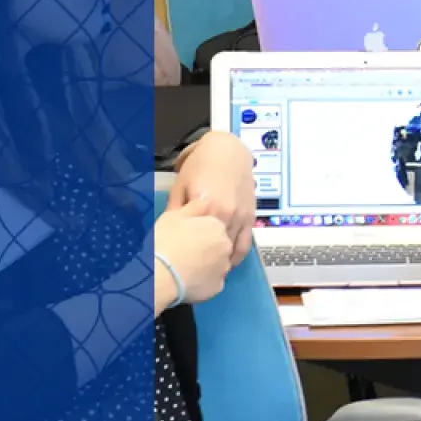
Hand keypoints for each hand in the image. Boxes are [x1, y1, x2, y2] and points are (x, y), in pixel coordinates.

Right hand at [154, 195, 234, 303]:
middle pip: (219, 246)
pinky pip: (213, 283)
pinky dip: (204, 282)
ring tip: (186, 269)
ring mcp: (224, 267)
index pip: (214, 227)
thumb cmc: (164, 240)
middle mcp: (226, 244)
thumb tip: (207, 197)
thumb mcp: (176, 215)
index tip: (187, 239)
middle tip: (186, 254)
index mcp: (217, 225)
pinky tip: (189, 281)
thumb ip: (195, 206)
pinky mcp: (218, 288)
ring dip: (208, 266)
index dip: (200, 233)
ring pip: (218, 264)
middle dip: (207, 249)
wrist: (159, 273)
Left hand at [170, 130, 256, 260]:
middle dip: (208, 263)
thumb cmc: (200, 165)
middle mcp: (229, 217)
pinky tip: (228, 260)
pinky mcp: (251, 216)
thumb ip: (176, 212)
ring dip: (223, 261)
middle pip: (219, 251)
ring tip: (211, 269)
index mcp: (210, 210)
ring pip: (234, 250)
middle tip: (195, 272)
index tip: (182, 270)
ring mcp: (242, 217)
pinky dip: (237, 253)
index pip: (201, 246)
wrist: (227, 149)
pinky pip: (247, 242)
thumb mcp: (180, 187)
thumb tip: (169, 233)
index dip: (192, 261)